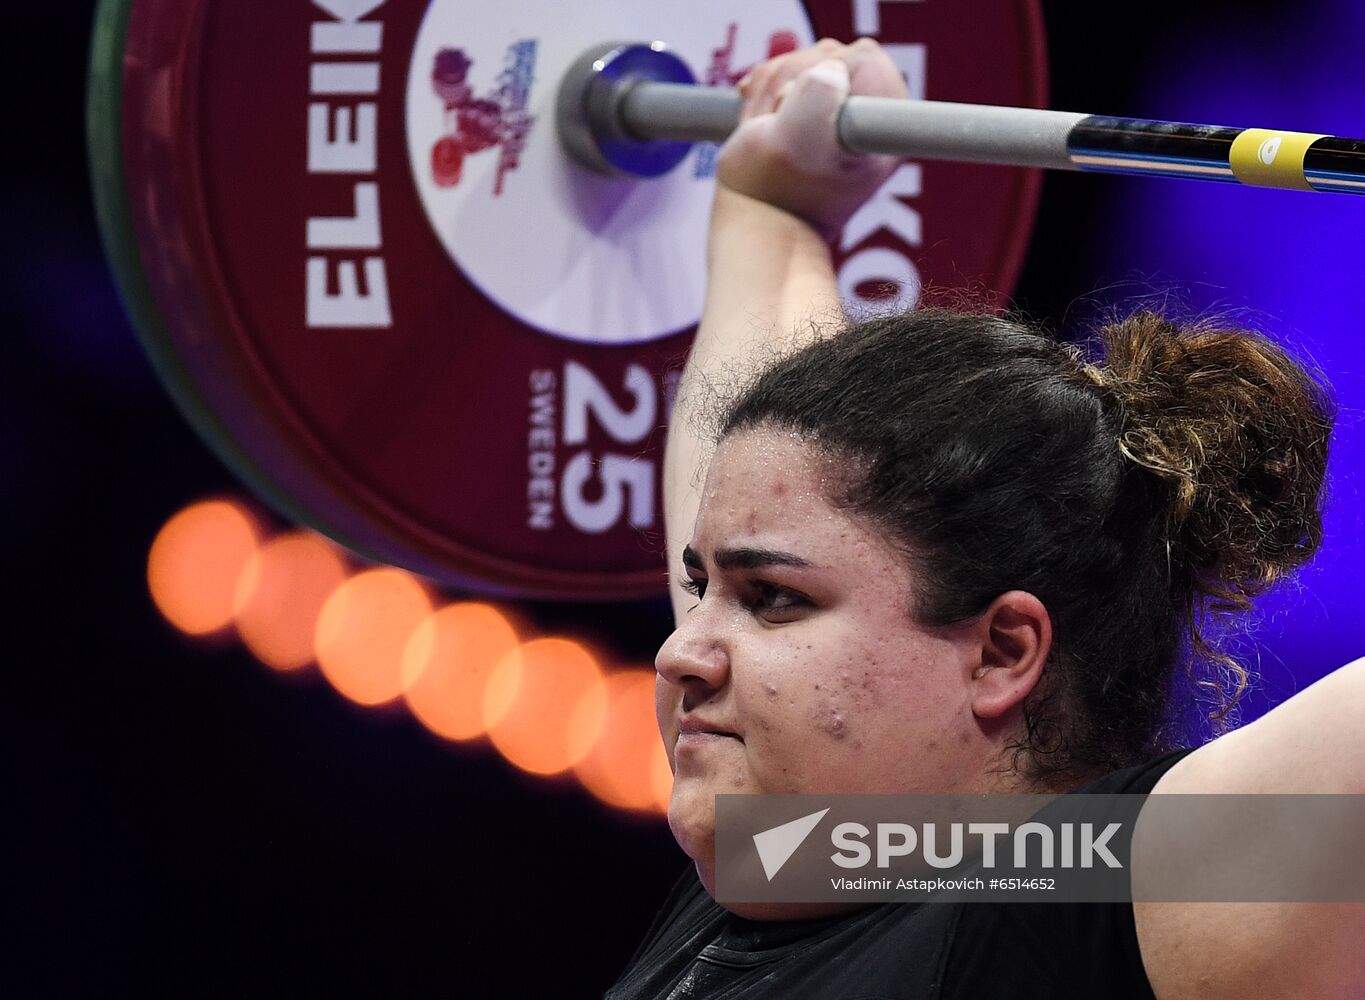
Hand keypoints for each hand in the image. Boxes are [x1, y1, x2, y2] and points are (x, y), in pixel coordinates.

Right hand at [716, 38, 908, 240]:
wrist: (758, 226)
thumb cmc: (777, 192)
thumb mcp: (797, 141)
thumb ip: (818, 90)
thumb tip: (829, 69)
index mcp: (888, 120)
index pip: (860, 56)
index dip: (819, 79)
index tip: (805, 124)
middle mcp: (873, 111)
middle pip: (828, 53)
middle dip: (788, 84)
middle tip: (779, 131)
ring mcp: (842, 109)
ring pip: (801, 63)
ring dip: (771, 94)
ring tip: (770, 136)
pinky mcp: (814, 110)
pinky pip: (784, 74)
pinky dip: (764, 93)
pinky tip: (761, 121)